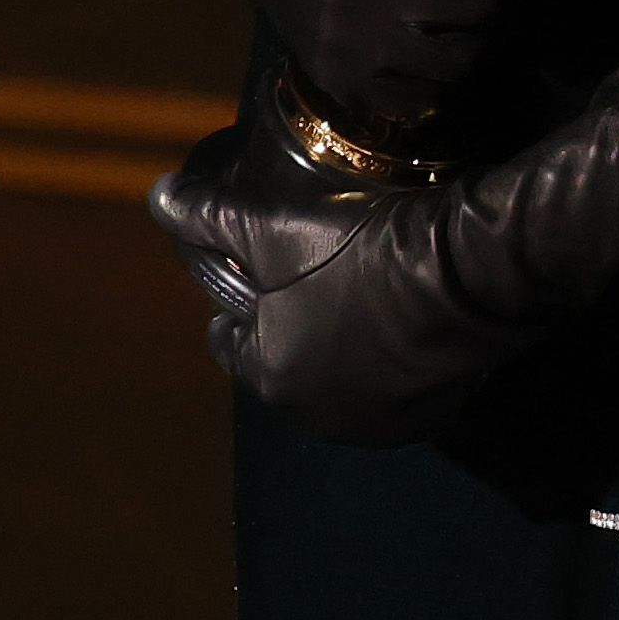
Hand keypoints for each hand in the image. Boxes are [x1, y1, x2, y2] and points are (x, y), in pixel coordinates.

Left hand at [164, 145, 516, 450]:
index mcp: (272, 379)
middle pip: (287, 365)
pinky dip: (389, 363)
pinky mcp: (433, 415)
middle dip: (287, 330)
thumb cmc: (352, 256)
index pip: (230, 344)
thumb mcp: (268, 227)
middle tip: (301, 281)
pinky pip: (395, 387)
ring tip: (349, 296)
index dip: (234, 307)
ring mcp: (381, 424)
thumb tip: (158, 195)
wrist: (460, 278)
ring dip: (339, 349)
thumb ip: (208, 216)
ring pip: (341, 380)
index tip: (245, 277)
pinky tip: (396, 320)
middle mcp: (321, 418)